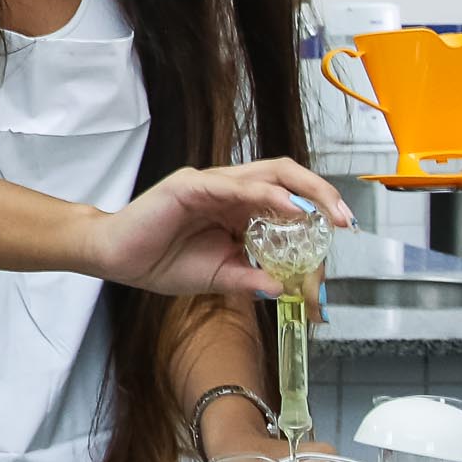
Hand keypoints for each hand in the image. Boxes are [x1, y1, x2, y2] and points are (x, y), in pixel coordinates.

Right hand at [74, 160, 350, 299]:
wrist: (116, 260)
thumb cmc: (159, 262)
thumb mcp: (219, 277)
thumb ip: (252, 278)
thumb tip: (286, 287)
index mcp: (236, 208)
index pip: (286, 197)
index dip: (317, 208)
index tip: (342, 230)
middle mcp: (227, 189)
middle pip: (285, 175)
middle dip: (320, 193)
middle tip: (345, 218)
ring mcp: (210, 184)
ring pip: (267, 173)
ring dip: (302, 191)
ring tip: (326, 212)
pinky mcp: (190, 186)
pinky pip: (236, 186)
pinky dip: (265, 194)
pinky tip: (287, 208)